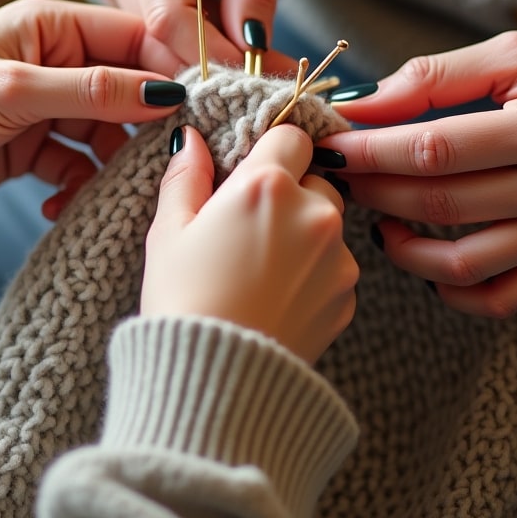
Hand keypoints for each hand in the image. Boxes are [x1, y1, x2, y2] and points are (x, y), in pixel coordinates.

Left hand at [0, 0, 187, 216]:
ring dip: (114, 163)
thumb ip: (92, 90)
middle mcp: (54, 60)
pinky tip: (63, 205)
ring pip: (107, 132)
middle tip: (171, 155)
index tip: (205, 100)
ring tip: (118, 190)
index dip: (170, 67)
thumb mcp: (16, 90)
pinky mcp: (35, 147)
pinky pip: (79, 165)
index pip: (132, 37)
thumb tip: (163, 92)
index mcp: (49, 25)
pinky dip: (79, 186)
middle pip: (127, 87)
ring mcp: (47, 105)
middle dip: (147, 123)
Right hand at [86, 0, 299, 71]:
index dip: (210, 54)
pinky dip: (186, 33)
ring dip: (199, 47)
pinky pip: (146, 23)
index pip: (168, 15)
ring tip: (250, 44)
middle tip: (266, 73)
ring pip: (150, 34)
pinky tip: (218, 25)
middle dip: (210, 56)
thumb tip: (252, 53)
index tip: (253, 77)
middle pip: (155, 30)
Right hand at [142, 124, 356, 363]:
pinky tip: (274, 299)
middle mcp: (313, 213)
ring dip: (303, 236)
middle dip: (290, 195)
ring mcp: (337, 257)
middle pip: (316, 180)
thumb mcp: (168, 233)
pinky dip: (312, 277)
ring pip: (327, 227)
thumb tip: (192, 140)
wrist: (216, 381)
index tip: (252, 174)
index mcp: (266, 185)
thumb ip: (186, 177)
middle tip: (249, 230)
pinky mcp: (348, 297)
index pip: (291, 136)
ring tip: (259, 272)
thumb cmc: (183, 303)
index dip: (270, 151)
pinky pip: (333, 269)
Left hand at [319, 29, 516, 317]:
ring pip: (463, 263)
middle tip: (339, 174)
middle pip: (439, 204)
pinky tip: (423, 259)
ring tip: (374, 215)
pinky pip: (502, 298)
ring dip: (401, 247)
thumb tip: (369, 103)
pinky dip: (453, 290)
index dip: (372, 151)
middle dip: (373, 190)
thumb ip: (440, 76)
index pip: (435, 150)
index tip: (331, 143)